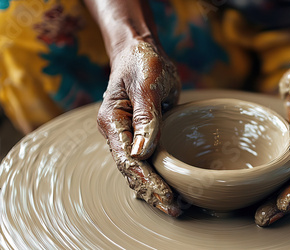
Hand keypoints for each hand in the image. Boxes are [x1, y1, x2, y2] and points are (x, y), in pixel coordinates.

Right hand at [97, 40, 181, 216]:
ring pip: (141, 170)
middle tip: (176, 209)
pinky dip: (160, 176)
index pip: (128, 160)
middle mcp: (118, 133)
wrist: (142, 52)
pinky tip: (172, 189)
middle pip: (133, 171)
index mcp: (112, 121)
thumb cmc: (143, 62)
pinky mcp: (144, 135)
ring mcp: (130, 136)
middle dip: (152, 192)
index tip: (166, 194)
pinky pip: (150, 161)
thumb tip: (142, 152)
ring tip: (177, 206)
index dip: (147, 179)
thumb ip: (145, 116)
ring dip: (156, 189)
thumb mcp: (146, 83)